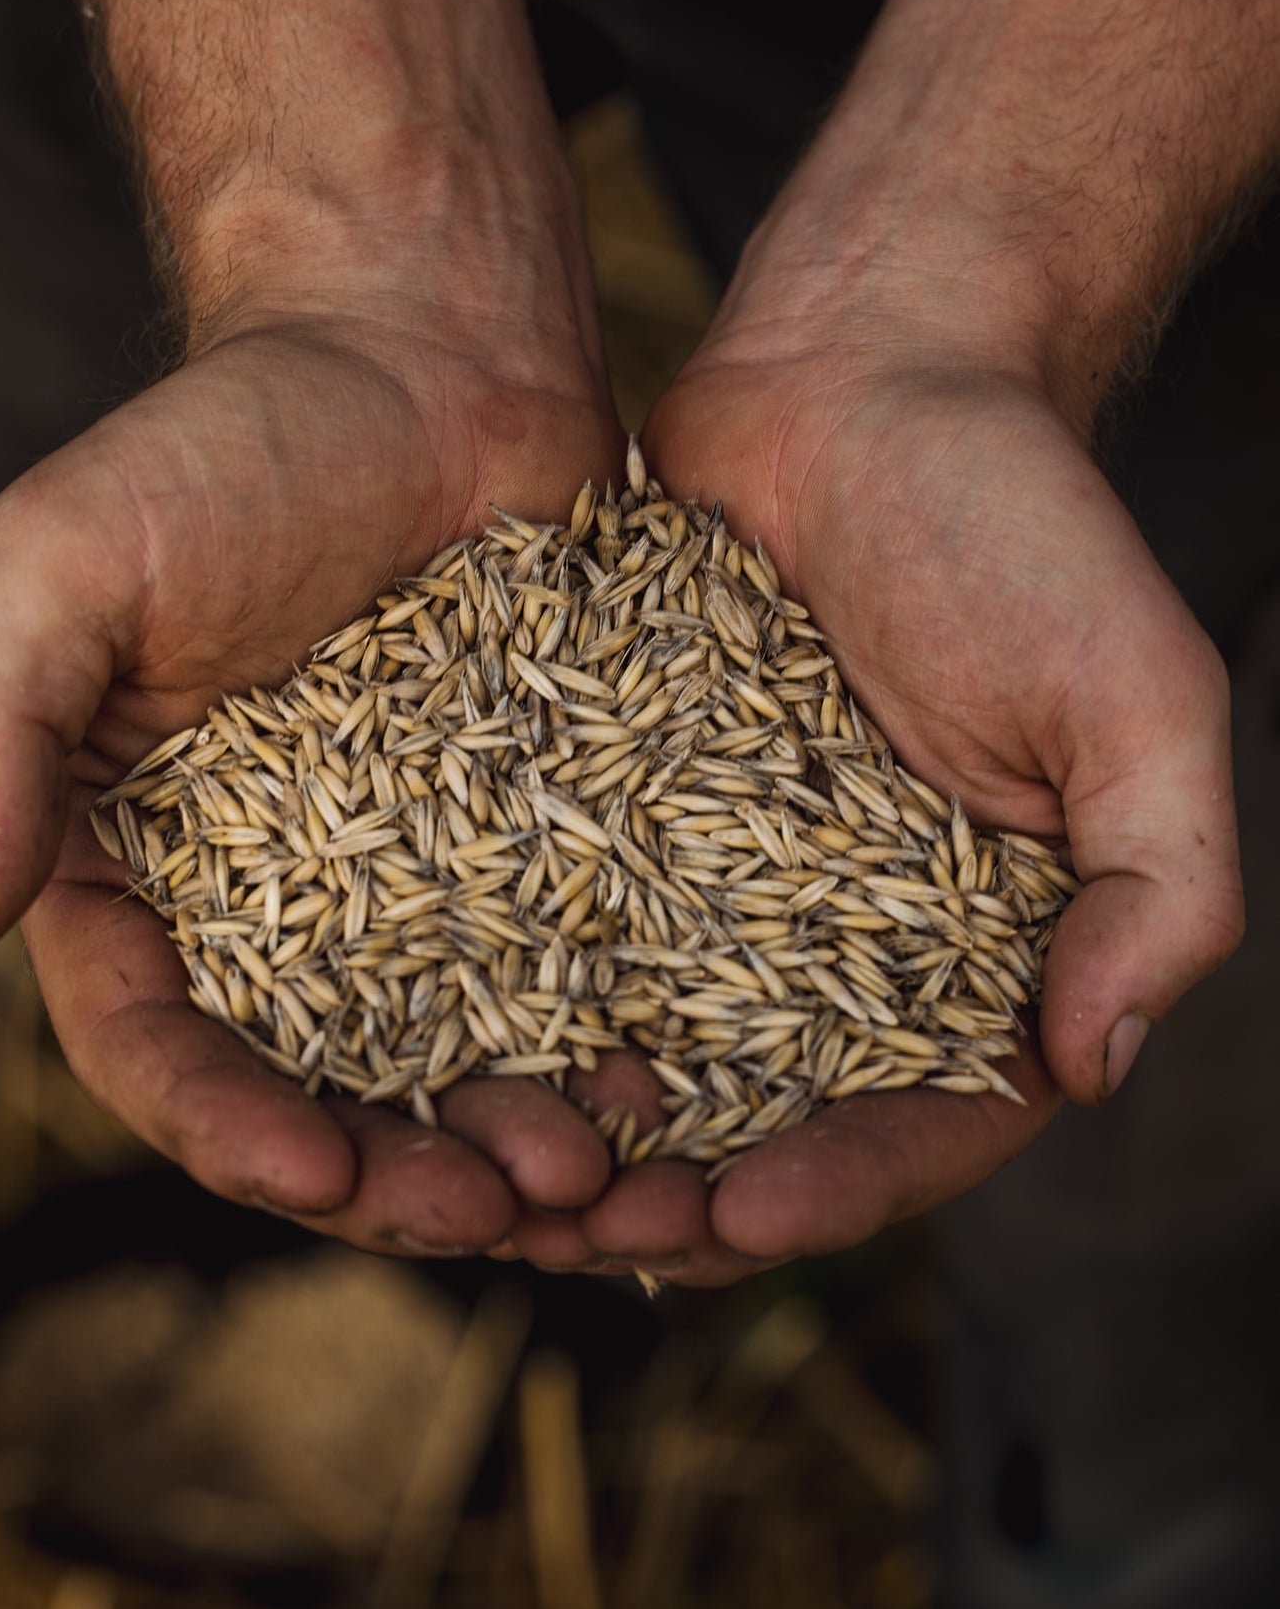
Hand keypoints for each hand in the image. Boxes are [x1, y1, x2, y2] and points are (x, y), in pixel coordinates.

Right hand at [0, 256, 642, 1257]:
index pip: (157, 1044)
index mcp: (133, 867)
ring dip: (504, 1142)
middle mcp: (265, 907)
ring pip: (446, 1066)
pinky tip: (659, 1087)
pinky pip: (558, 980)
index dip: (225, 1127)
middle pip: (313, 1089)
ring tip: (588, 1174)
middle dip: (390, 1173)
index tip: (314, 1166)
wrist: (423, 355)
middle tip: (486, 1209)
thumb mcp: (70, 564)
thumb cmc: (225, 441)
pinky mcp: (525, 853)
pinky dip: (593, 1047)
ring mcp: (406, 890)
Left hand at [507, 281, 1243, 1284]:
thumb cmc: (1026, 524)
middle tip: (589, 1234)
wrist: (868, 373)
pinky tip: (447, 1047)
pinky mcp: (630, 812)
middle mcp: (851, 940)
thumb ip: (1160, 886)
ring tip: (501, 1172)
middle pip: (771, 1117)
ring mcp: (731, 884)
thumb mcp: (1140, 700)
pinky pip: (569, 929)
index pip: (922, 1117)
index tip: (739, 1214)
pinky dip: (520, 1000)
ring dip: (586, 1131)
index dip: (836, 1185)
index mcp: (986, 945)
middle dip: (685, 1195)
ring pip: (655, 1050)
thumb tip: (1097, 1063)